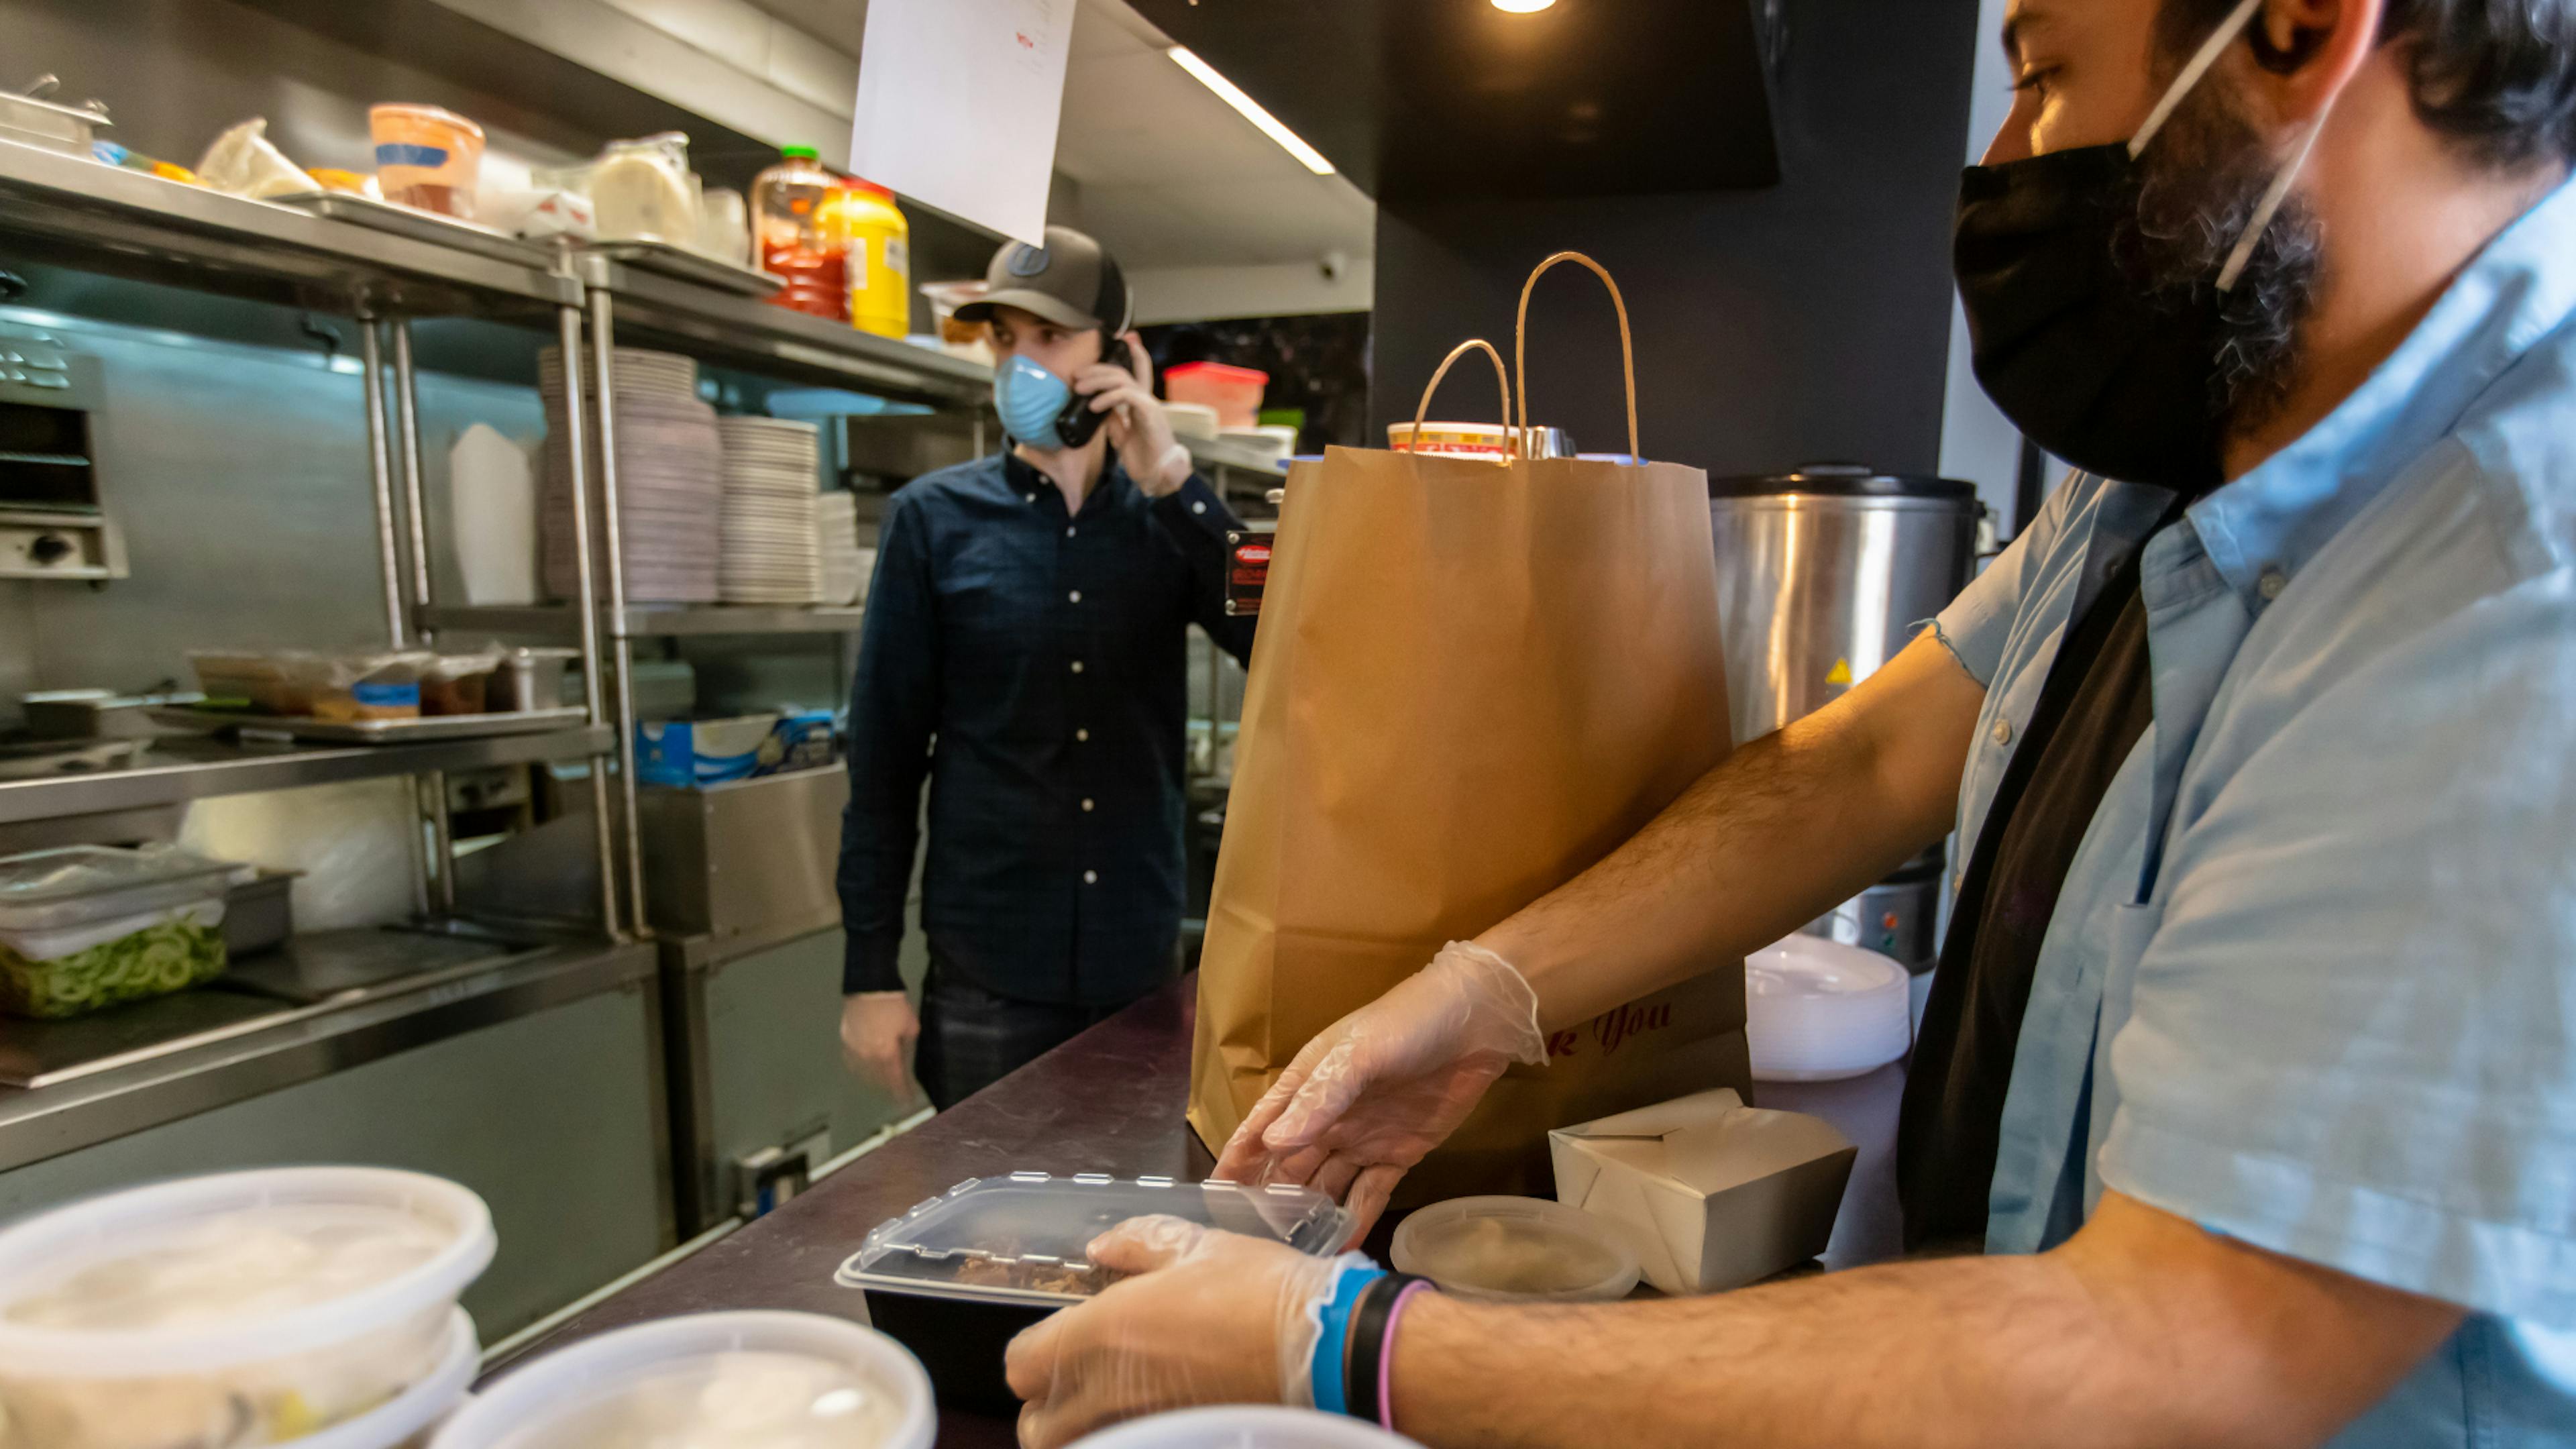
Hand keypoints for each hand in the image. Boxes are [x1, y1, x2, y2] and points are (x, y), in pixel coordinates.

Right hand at [838, 991, 919, 1100]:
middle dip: (888, 1087)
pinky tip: (864, 1070)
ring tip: (881, 1083)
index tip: (906, 1102)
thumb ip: (907, 1046)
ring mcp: (854, 1051)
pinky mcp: (845, 1042)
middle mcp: (868, 1058)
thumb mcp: (910, 1027)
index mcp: (887, 1055)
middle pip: (878, 1080)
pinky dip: (859, 1069)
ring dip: (874, 1080)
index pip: (895, 1081)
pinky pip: (852, 1062)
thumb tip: (903, 1057)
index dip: (901, 1093)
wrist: (869, 987)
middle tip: (896, 1091)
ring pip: (863, 1074)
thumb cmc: (894, 1006)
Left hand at [1005, 1215, 1362, 1448]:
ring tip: (1111, 1403)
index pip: (1021, 1365)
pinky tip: (1152, 1414)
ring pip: (1081, 1444)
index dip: (1033, 1355)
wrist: (1323, 1348)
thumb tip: (1102, 1248)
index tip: (1057, 1341)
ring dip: (1083, 1429)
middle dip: (1047, 1411)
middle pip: (1037, 1429)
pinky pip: (1126, 1443)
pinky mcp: (1176, 1439)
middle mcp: (1107, 1391)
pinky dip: (1124, 1433)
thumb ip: (1139, 1244)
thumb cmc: (1259, 1290)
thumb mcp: (1198, 1247)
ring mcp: (1140, 1424)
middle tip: (1073, 1387)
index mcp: (1101, 1333)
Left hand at [1076, 332, 1190, 497]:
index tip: (1122, 338)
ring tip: (1079, 388)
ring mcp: (1148, 404)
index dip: (1134, 351)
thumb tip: (1097, 405)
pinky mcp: (1149, 412)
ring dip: (1097, 380)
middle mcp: (1146, 399)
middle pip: (1121, 371)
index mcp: (1141, 403)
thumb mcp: (1121, 435)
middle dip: (1097, 368)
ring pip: (1121, 379)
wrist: (1159, 475)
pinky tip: (1093, 406)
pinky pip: (1126, 395)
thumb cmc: (1143, 458)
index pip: (1138, 370)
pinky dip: (1107, 397)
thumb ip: (1112, 419)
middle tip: (1077, 374)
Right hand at [1216, 941, 1545, 1240]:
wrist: (1475, 1024)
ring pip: (1325, 1185)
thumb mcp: (1358, 1055)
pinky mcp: (1398, 1154)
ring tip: (1291, 1255)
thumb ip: (1319, 1100)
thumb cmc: (1407, 1025)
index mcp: (1307, 1086)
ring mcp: (1362, 1139)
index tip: (1213, 1199)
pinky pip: (1369, 1193)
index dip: (1237, 1161)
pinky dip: (1354, 1219)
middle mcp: (1327, 1118)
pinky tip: (1339, 1247)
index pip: (1260, 1128)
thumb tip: (1272, 1145)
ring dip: (1309, 1216)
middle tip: (1250, 1245)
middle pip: (1288, 1166)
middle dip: (1269, 1201)